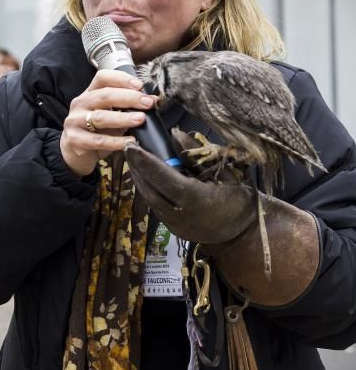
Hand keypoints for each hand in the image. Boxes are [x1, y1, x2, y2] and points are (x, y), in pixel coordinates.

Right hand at [60, 69, 157, 176]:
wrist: (74, 154)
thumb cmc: (95, 132)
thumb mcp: (112, 116)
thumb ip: (130, 107)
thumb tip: (153, 100)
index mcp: (89, 94)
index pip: (103, 78)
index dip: (121, 79)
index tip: (139, 85)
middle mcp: (80, 104)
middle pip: (104, 95)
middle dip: (129, 98)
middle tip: (147, 103)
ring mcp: (75, 122)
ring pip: (101, 117)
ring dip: (123, 118)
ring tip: (140, 119)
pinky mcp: (76, 140)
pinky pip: (99, 141)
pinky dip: (116, 141)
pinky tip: (130, 141)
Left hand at [124, 134, 256, 244]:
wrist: (243, 235)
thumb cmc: (238, 201)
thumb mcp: (223, 174)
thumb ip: (195, 155)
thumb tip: (175, 134)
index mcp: (195, 199)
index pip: (163, 177)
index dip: (145, 161)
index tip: (131, 146)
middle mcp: (180, 214)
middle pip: (149, 188)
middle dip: (136, 167)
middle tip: (128, 147)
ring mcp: (174, 224)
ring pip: (149, 198)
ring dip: (140, 178)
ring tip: (134, 159)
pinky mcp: (172, 228)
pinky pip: (155, 206)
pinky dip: (149, 189)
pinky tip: (147, 176)